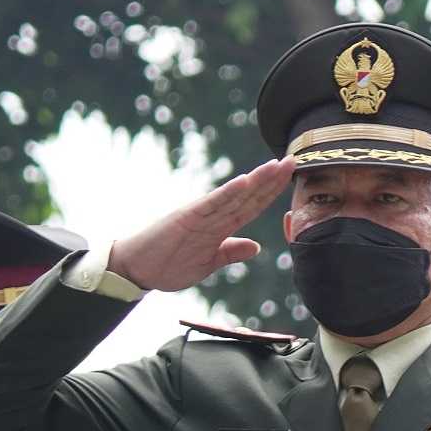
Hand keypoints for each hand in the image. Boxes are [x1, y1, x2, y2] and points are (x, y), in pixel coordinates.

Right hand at [106, 160, 295, 293]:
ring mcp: (201, 214)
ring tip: (276, 166)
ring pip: (234, 195)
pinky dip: (228, 192)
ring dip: (256, 180)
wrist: (136, 270)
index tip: (290, 178)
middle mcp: (214, 216)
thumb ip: (231, 252)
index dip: (271, 192)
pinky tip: (245, 181)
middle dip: (271, 180)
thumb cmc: (168, 264)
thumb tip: (256, 246)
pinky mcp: (186, 217)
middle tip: (293, 160)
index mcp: (220, 227)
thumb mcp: (209, 263)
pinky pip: (212, 204)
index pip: (251, 206)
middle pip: (248, 195)